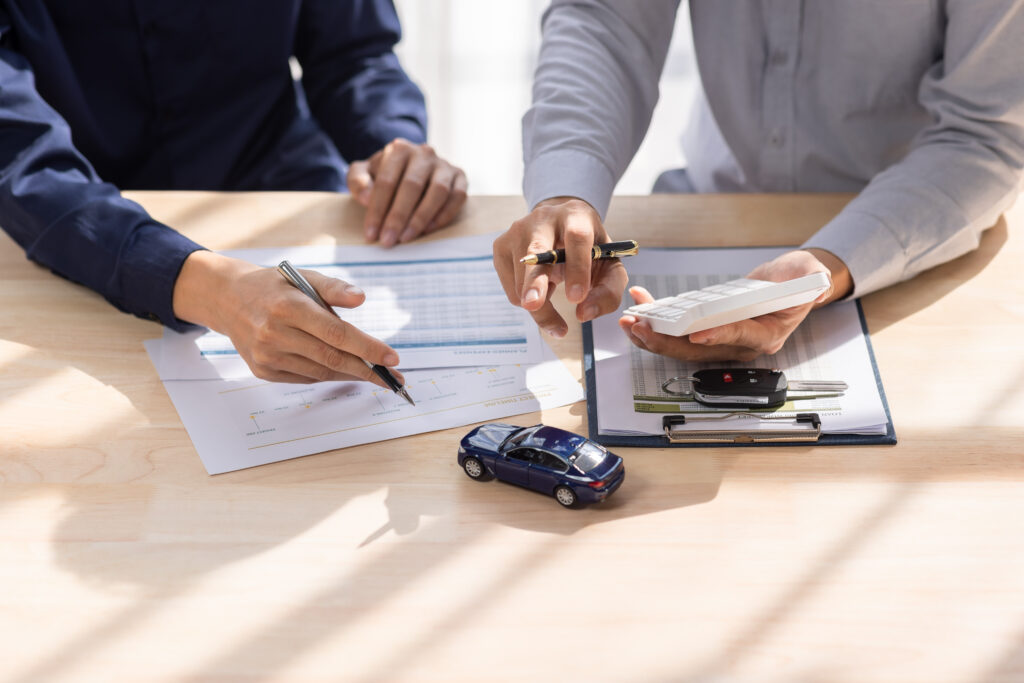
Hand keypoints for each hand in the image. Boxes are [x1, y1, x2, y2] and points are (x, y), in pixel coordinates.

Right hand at [172, 251, 403, 385]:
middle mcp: (274, 334)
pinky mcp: (263, 371)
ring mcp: (267, 356)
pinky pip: (305, 378)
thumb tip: (361, 298)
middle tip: (393, 376)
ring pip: (320, 372)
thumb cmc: (273, 286)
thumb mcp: (302, 276)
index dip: (367, 347)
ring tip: (374, 373)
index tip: (392, 357)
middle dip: (367, 369)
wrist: (227, 300)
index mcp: (288, 307)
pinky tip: (343, 370)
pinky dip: (327, 374)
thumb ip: (333, 288)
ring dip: (350, 374)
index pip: (336, 333)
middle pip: (331, 358)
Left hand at [347, 138, 467, 246]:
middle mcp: (424, 153)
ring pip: (437, 192)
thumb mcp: (364, 173)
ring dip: (421, 218)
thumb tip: (367, 198)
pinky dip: (444, 215)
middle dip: (398, 217)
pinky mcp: (460, 177)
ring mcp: (444, 165)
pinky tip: (428, 230)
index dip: (377, 209)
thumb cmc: (385, 175)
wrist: (412, 169)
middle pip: (411, 186)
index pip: (386, 181)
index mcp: (399, 149)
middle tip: (388, 241)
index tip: (371, 234)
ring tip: (407, 238)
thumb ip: (357, 181)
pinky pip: (457, 197)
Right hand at [492, 197, 628, 336]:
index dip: (577, 268)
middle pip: (537, 251)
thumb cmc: (588, 250)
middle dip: (536, 281)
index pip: (577, 238)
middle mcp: (543, 218)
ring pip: (522, 280)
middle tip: (534, 305)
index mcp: (576, 215)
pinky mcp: (501, 247)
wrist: (560, 227)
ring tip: (554, 294)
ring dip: (540, 305)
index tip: (577, 297)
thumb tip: (584, 313)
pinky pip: (512, 289)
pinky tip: (540, 285)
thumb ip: (607, 291)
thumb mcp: (608, 265)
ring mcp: (517, 231)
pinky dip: (527, 299)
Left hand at [618, 248, 851, 361]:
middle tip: (642, 329)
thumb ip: (811, 278)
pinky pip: (677, 331)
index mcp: (766, 335)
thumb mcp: (810, 273)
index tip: (695, 333)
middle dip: (667, 341)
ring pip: (682, 346)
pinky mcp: (707, 330)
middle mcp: (739, 345)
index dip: (717, 336)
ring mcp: (721, 340)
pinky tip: (641, 305)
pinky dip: (658, 319)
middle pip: (699, 349)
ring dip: (653, 335)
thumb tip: (819, 284)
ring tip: (629, 322)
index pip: (739, 337)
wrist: (787, 286)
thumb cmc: (797, 281)